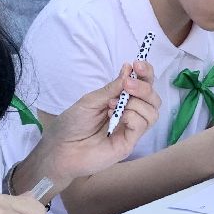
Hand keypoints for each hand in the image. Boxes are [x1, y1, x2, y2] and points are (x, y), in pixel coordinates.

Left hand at [37, 61, 160, 182]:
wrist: (60, 149)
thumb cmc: (72, 125)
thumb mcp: (90, 100)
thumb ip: (111, 88)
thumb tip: (128, 69)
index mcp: (121, 101)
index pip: (144, 86)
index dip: (145, 74)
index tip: (137, 64)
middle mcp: (129, 114)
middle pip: (153, 98)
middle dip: (144, 87)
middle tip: (127, 85)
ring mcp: (130, 130)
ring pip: (152, 112)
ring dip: (136, 102)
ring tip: (112, 105)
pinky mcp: (129, 143)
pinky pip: (142, 125)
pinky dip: (132, 116)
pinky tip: (115, 117)